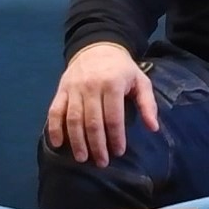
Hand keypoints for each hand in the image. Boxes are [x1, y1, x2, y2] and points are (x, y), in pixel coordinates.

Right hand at [45, 42, 158, 167]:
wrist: (98, 47)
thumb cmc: (122, 68)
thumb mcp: (140, 81)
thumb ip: (147, 104)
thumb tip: (154, 128)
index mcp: (112, 85)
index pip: (113, 117)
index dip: (116, 137)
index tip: (118, 152)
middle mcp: (91, 87)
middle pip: (92, 122)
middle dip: (97, 145)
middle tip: (102, 162)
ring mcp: (73, 89)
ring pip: (73, 119)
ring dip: (77, 141)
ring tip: (82, 158)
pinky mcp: (61, 90)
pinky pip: (54, 111)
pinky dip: (54, 129)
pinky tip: (58, 144)